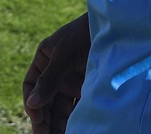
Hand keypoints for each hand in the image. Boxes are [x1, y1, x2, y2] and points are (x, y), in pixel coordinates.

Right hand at [23, 13, 89, 133]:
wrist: (119, 28)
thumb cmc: (86, 33)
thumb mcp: (64, 55)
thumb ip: (49, 80)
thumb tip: (32, 104)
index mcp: (45, 60)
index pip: (31, 85)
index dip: (31, 102)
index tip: (37, 119)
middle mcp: (57, 73)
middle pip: (46, 101)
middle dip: (44, 119)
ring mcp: (74, 82)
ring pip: (62, 108)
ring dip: (58, 123)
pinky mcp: (91, 89)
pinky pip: (80, 108)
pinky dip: (76, 120)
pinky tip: (75, 130)